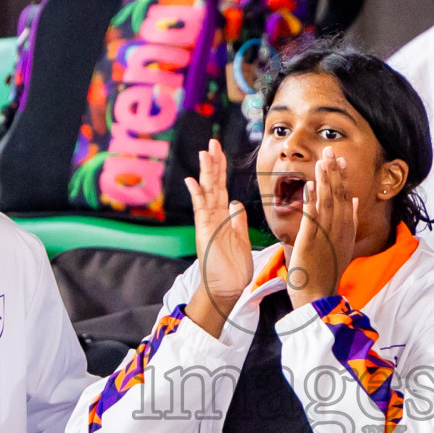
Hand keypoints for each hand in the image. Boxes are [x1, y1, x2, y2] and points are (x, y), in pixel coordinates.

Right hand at [184, 139, 251, 337]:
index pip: (222, 188)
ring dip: (206, 172)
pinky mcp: (205, 232)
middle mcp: (213, 217)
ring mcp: (208, 224)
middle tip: (212, 142)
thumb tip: (237, 204)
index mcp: (223, 218)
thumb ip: (238, 221)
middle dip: (213, 163)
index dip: (221, 170)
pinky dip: (197, 195)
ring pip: (208, 192)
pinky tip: (193, 181)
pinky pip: (201, 210)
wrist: (226, 290)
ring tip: (205, 152)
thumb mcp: (241, 239)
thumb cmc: (233, 269)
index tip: (220, 152)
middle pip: (213, 185)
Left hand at [287, 147, 358, 308]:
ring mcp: (326, 236)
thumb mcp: (343, 245)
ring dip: (324, 180)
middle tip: (331, 149)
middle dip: (334, 171)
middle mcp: (339, 230)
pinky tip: (309, 184)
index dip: (343, 177)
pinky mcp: (312, 242)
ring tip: (322, 160)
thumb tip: (353, 201)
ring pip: (327, 202)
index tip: (340, 160)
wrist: (318, 297)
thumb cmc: (326, 272)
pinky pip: (312, 217)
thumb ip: (349, 222)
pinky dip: (311, 200)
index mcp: (346, 230)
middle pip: (338, 195)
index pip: (345, 198)